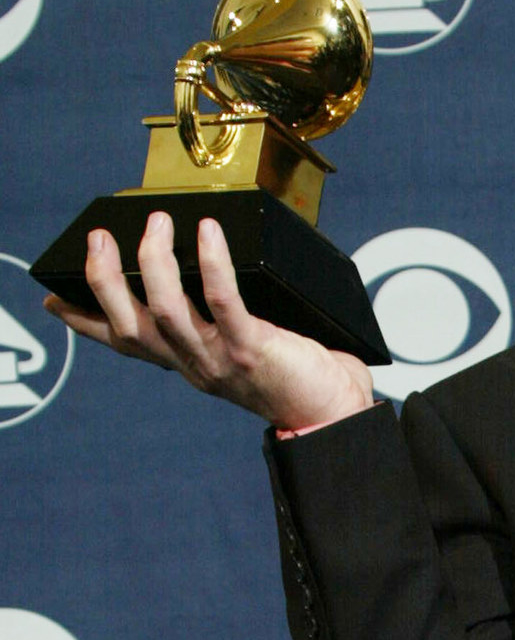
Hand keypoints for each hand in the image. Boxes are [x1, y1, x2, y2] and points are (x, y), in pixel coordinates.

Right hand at [43, 211, 375, 429]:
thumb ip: (219, 317)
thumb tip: (205, 263)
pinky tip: (209, 234)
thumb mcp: (242, 347)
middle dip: (106, 281)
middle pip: (130, 327)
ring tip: (157, 223)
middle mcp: (195, 363)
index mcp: (188, 362)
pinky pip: (225, 303)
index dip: (84, 322)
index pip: (125, 343)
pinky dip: (213, 265)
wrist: (337, 416)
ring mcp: (221, 359)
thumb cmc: (297, 376)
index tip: (52, 298)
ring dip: (155, 263)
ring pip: (167, 312)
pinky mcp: (254, 350)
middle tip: (98, 238)